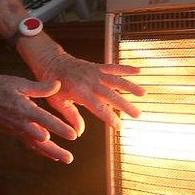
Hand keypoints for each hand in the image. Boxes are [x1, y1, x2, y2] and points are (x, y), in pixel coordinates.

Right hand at [0, 74, 78, 162]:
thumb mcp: (19, 83)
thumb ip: (40, 87)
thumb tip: (58, 85)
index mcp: (24, 109)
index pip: (45, 120)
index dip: (60, 128)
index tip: (73, 135)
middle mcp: (21, 123)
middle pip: (41, 140)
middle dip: (56, 149)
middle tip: (70, 158)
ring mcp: (17, 130)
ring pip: (36, 145)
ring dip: (51, 153)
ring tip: (66, 159)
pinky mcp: (14, 133)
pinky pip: (29, 144)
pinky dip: (41, 151)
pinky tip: (52, 156)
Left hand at [24, 44, 145, 136]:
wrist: (51, 62)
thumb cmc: (53, 86)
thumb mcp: (57, 103)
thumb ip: (71, 116)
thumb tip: (79, 132)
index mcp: (79, 92)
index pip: (98, 108)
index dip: (109, 117)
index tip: (119, 126)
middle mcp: (90, 82)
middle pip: (111, 95)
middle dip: (125, 105)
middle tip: (137, 115)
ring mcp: (95, 73)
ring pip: (116, 80)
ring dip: (131, 86)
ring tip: (143, 94)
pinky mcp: (97, 67)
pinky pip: (113, 67)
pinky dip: (126, 69)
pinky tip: (139, 71)